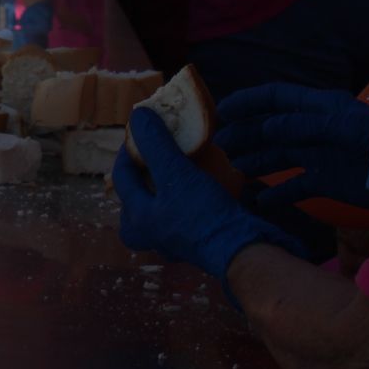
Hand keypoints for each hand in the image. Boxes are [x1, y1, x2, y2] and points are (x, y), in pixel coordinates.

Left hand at [114, 109, 306, 287]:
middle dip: (147, 168)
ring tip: (180, 163)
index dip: (130, 148)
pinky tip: (200, 182)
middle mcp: (148, 235)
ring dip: (168, 182)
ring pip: (160, 203)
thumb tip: (138, 116)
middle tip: (159, 148)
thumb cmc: (204, 215)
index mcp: (134, 221)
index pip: (122, 175)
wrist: (245, 252)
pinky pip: (181, 212)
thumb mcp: (177, 174)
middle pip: (139, 192)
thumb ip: (156, 145)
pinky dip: (186, 195)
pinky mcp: (195, 242)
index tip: (143, 129)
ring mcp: (172, 241)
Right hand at [215, 83, 368, 215]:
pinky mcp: (327, 181)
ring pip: (278, 155)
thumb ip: (306, 125)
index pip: (275, 98)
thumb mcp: (347, 129)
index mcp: (320, 108)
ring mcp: (319, 156)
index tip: (220, 112)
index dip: (247, 102)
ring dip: (255, 160)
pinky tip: (260, 199)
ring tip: (233, 169)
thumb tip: (266, 126)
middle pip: (270, 128)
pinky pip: (295, 186)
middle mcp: (314, 129)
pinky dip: (277, 192)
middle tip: (219, 146)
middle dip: (244, 133)